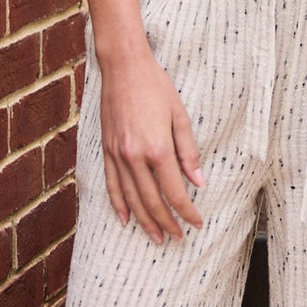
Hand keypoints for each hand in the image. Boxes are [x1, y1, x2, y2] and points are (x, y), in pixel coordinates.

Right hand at [98, 48, 205, 243]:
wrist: (123, 68)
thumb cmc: (156, 86)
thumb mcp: (179, 115)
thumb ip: (188, 152)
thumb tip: (199, 182)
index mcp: (157, 148)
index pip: (175, 190)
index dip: (187, 210)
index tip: (197, 223)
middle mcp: (135, 157)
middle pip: (152, 201)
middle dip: (167, 222)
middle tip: (177, 238)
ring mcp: (117, 156)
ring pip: (131, 199)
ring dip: (144, 221)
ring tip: (156, 237)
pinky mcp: (106, 151)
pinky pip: (112, 185)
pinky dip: (118, 205)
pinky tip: (126, 219)